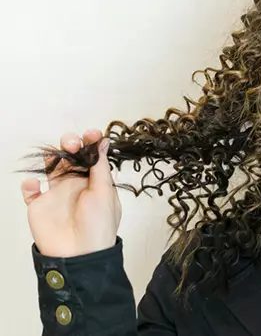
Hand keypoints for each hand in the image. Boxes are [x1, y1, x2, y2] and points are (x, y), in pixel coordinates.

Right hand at [20, 129, 121, 257]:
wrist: (79, 254)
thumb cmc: (98, 226)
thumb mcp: (104, 192)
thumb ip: (100, 167)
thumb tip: (103, 142)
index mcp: (95, 181)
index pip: (92, 156)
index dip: (91, 142)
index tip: (90, 134)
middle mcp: (76, 184)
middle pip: (70, 156)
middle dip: (70, 144)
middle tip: (72, 143)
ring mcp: (57, 194)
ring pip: (51, 168)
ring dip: (52, 157)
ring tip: (55, 155)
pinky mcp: (39, 205)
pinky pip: (30, 190)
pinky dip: (29, 184)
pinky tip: (35, 185)